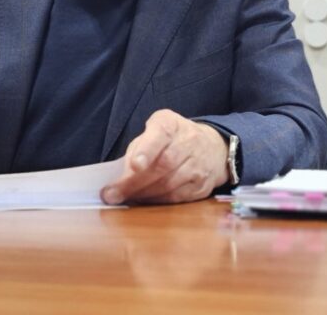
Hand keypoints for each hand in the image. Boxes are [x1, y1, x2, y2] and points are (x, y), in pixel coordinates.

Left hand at [101, 109, 227, 204]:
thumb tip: (122, 176)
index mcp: (171, 124)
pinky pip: (177, 198)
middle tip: (113, 194)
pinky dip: (158, 201)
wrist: (212, 147)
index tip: (135, 165)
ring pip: (169, 184)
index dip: (147, 150)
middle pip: (163, 164)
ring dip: (144, 194)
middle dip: (135, 182)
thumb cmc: (173, 139)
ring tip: (127, 198)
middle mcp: (190, 141)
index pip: (161, 134)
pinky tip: (145, 201)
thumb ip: (138, 148)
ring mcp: (200, 164)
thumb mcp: (154, 131)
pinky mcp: (203, 185)